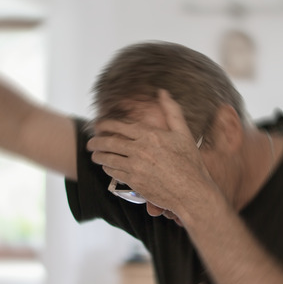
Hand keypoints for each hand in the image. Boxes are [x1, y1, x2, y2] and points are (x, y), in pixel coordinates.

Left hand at [87, 90, 216, 215]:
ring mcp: (135, 167)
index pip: (120, 126)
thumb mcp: (183, 134)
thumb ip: (172, 111)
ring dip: (98, 155)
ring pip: (108, 158)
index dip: (105, 125)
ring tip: (94, 154)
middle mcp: (140, 150)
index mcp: (150, 135)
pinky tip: (107, 166)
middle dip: (96, 141)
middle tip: (90, 142)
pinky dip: (108, 168)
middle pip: (109, 142)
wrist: (192, 192)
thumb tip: (163, 92)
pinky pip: (114, 173)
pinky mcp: (134, 182)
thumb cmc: (190, 163)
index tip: (98, 125)